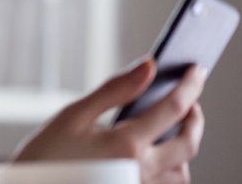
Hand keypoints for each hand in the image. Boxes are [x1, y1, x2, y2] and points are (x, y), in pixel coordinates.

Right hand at [13, 60, 206, 183]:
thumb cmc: (45, 154)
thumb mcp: (74, 115)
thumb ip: (115, 90)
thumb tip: (148, 67)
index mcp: (126, 145)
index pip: (172, 109)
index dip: (189, 86)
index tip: (196, 69)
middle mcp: (140, 171)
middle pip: (188, 144)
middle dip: (196, 119)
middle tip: (191, 100)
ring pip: (181, 173)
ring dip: (184, 148)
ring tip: (174, 129)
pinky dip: (169, 171)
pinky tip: (156, 156)